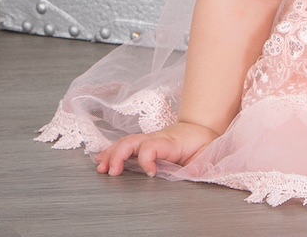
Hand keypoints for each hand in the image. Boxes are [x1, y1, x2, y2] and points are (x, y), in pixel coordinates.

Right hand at [95, 121, 218, 176]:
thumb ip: (197, 166)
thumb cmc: (202, 143)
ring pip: (126, 142)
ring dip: (112, 154)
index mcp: (170, 143)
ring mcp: (148, 139)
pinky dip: (112, 152)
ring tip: (101, 168)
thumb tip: (193, 177)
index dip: (147, 160)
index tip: (151, 174)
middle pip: (132, 141)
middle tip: (112, 173)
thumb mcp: (204, 155)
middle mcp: (156, 139)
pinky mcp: (144, 143)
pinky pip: (125, 145)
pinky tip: (102, 160)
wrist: (201, 128)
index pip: (152, 146)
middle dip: (119, 155)